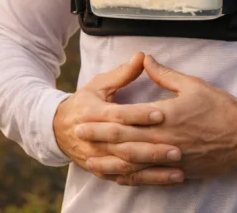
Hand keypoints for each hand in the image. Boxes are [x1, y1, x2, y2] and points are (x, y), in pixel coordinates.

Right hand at [53, 51, 185, 184]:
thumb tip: (142, 56)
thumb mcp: (99, 85)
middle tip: (177, 149)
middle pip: (124, 145)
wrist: (58, 129)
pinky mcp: (102, 171)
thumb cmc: (84, 102)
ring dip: (153, 169)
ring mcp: (97, 157)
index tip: (162, 113)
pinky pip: (126, 178)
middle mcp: (94, 138)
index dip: (139, 115)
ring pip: (126, 166)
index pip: (119, 115)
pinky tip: (167, 179)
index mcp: (93, 113)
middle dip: (151, 148)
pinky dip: (147, 180)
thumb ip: (122, 73)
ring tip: (178, 168)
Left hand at [74, 54, 236, 185]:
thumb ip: (164, 74)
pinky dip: (133, 178)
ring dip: (111, 163)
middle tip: (78, 137)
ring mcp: (173, 159)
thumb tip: (145, 59)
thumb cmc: (221, 108)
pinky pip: (151, 178)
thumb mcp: (192, 84)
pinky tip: (120, 178)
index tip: (84, 116)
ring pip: (136, 164)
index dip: (103, 118)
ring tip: (91, 162)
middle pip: (125, 141)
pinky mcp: (180, 171)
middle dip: (100, 139)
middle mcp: (166, 139)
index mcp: (167, 115)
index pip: (128, 118)